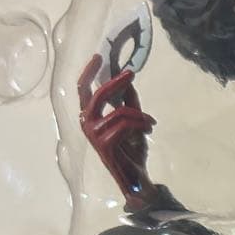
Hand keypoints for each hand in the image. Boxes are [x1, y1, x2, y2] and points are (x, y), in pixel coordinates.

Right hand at [78, 53, 156, 209]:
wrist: (135, 178)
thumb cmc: (131, 151)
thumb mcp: (132, 122)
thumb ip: (129, 103)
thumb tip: (128, 80)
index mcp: (90, 117)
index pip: (83, 91)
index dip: (89, 73)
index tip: (100, 56)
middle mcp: (87, 124)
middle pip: (98, 95)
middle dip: (116, 82)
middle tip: (130, 73)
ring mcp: (94, 135)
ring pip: (120, 112)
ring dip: (141, 115)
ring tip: (150, 123)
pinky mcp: (104, 144)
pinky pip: (125, 124)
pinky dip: (142, 124)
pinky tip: (149, 130)